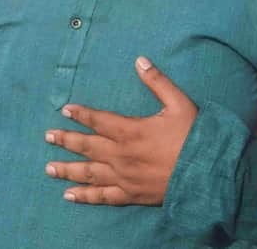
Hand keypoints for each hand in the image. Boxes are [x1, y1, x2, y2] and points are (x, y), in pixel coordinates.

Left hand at [45, 56, 197, 205]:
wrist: (208, 173)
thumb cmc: (195, 136)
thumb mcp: (179, 102)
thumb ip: (157, 81)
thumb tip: (140, 60)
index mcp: (131, 131)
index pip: (99, 120)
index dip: (81, 114)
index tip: (65, 110)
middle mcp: (122, 155)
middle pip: (87, 147)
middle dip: (65, 140)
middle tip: (47, 136)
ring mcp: (125, 177)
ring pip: (89, 173)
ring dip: (67, 169)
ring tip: (49, 168)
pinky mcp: (131, 194)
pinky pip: (103, 196)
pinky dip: (85, 196)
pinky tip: (70, 195)